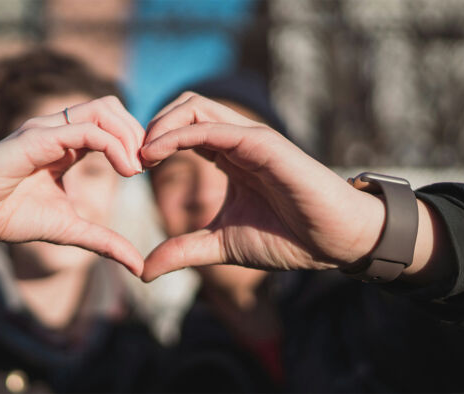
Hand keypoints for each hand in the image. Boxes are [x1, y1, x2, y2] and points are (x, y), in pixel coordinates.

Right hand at [0, 96, 145, 273]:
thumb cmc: (10, 217)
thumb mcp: (70, 230)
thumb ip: (104, 242)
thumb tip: (139, 267)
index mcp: (67, 144)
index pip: (111, 123)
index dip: (136, 141)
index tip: (150, 169)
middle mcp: (58, 129)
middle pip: (111, 106)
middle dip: (137, 132)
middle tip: (148, 165)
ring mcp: (46, 130)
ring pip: (102, 109)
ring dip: (128, 135)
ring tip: (136, 168)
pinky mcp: (35, 139)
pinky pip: (84, 130)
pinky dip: (112, 145)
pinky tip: (124, 170)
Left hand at [140, 93, 385, 280]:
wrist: (334, 241)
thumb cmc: (287, 238)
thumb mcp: (221, 245)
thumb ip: (183, 250)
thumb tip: (143, 270)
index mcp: (228, 156)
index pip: (181, 128)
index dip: (152, 142)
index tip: (130, 169)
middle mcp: (237, 140)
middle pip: (184, 106)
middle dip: (151, 125)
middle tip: (129, 158)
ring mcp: (250, 138)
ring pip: (195, 106)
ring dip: (159, 124)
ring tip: (139, 155)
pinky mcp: (262, 143)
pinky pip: (212, 127)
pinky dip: (178, 134)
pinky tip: (155, 154)